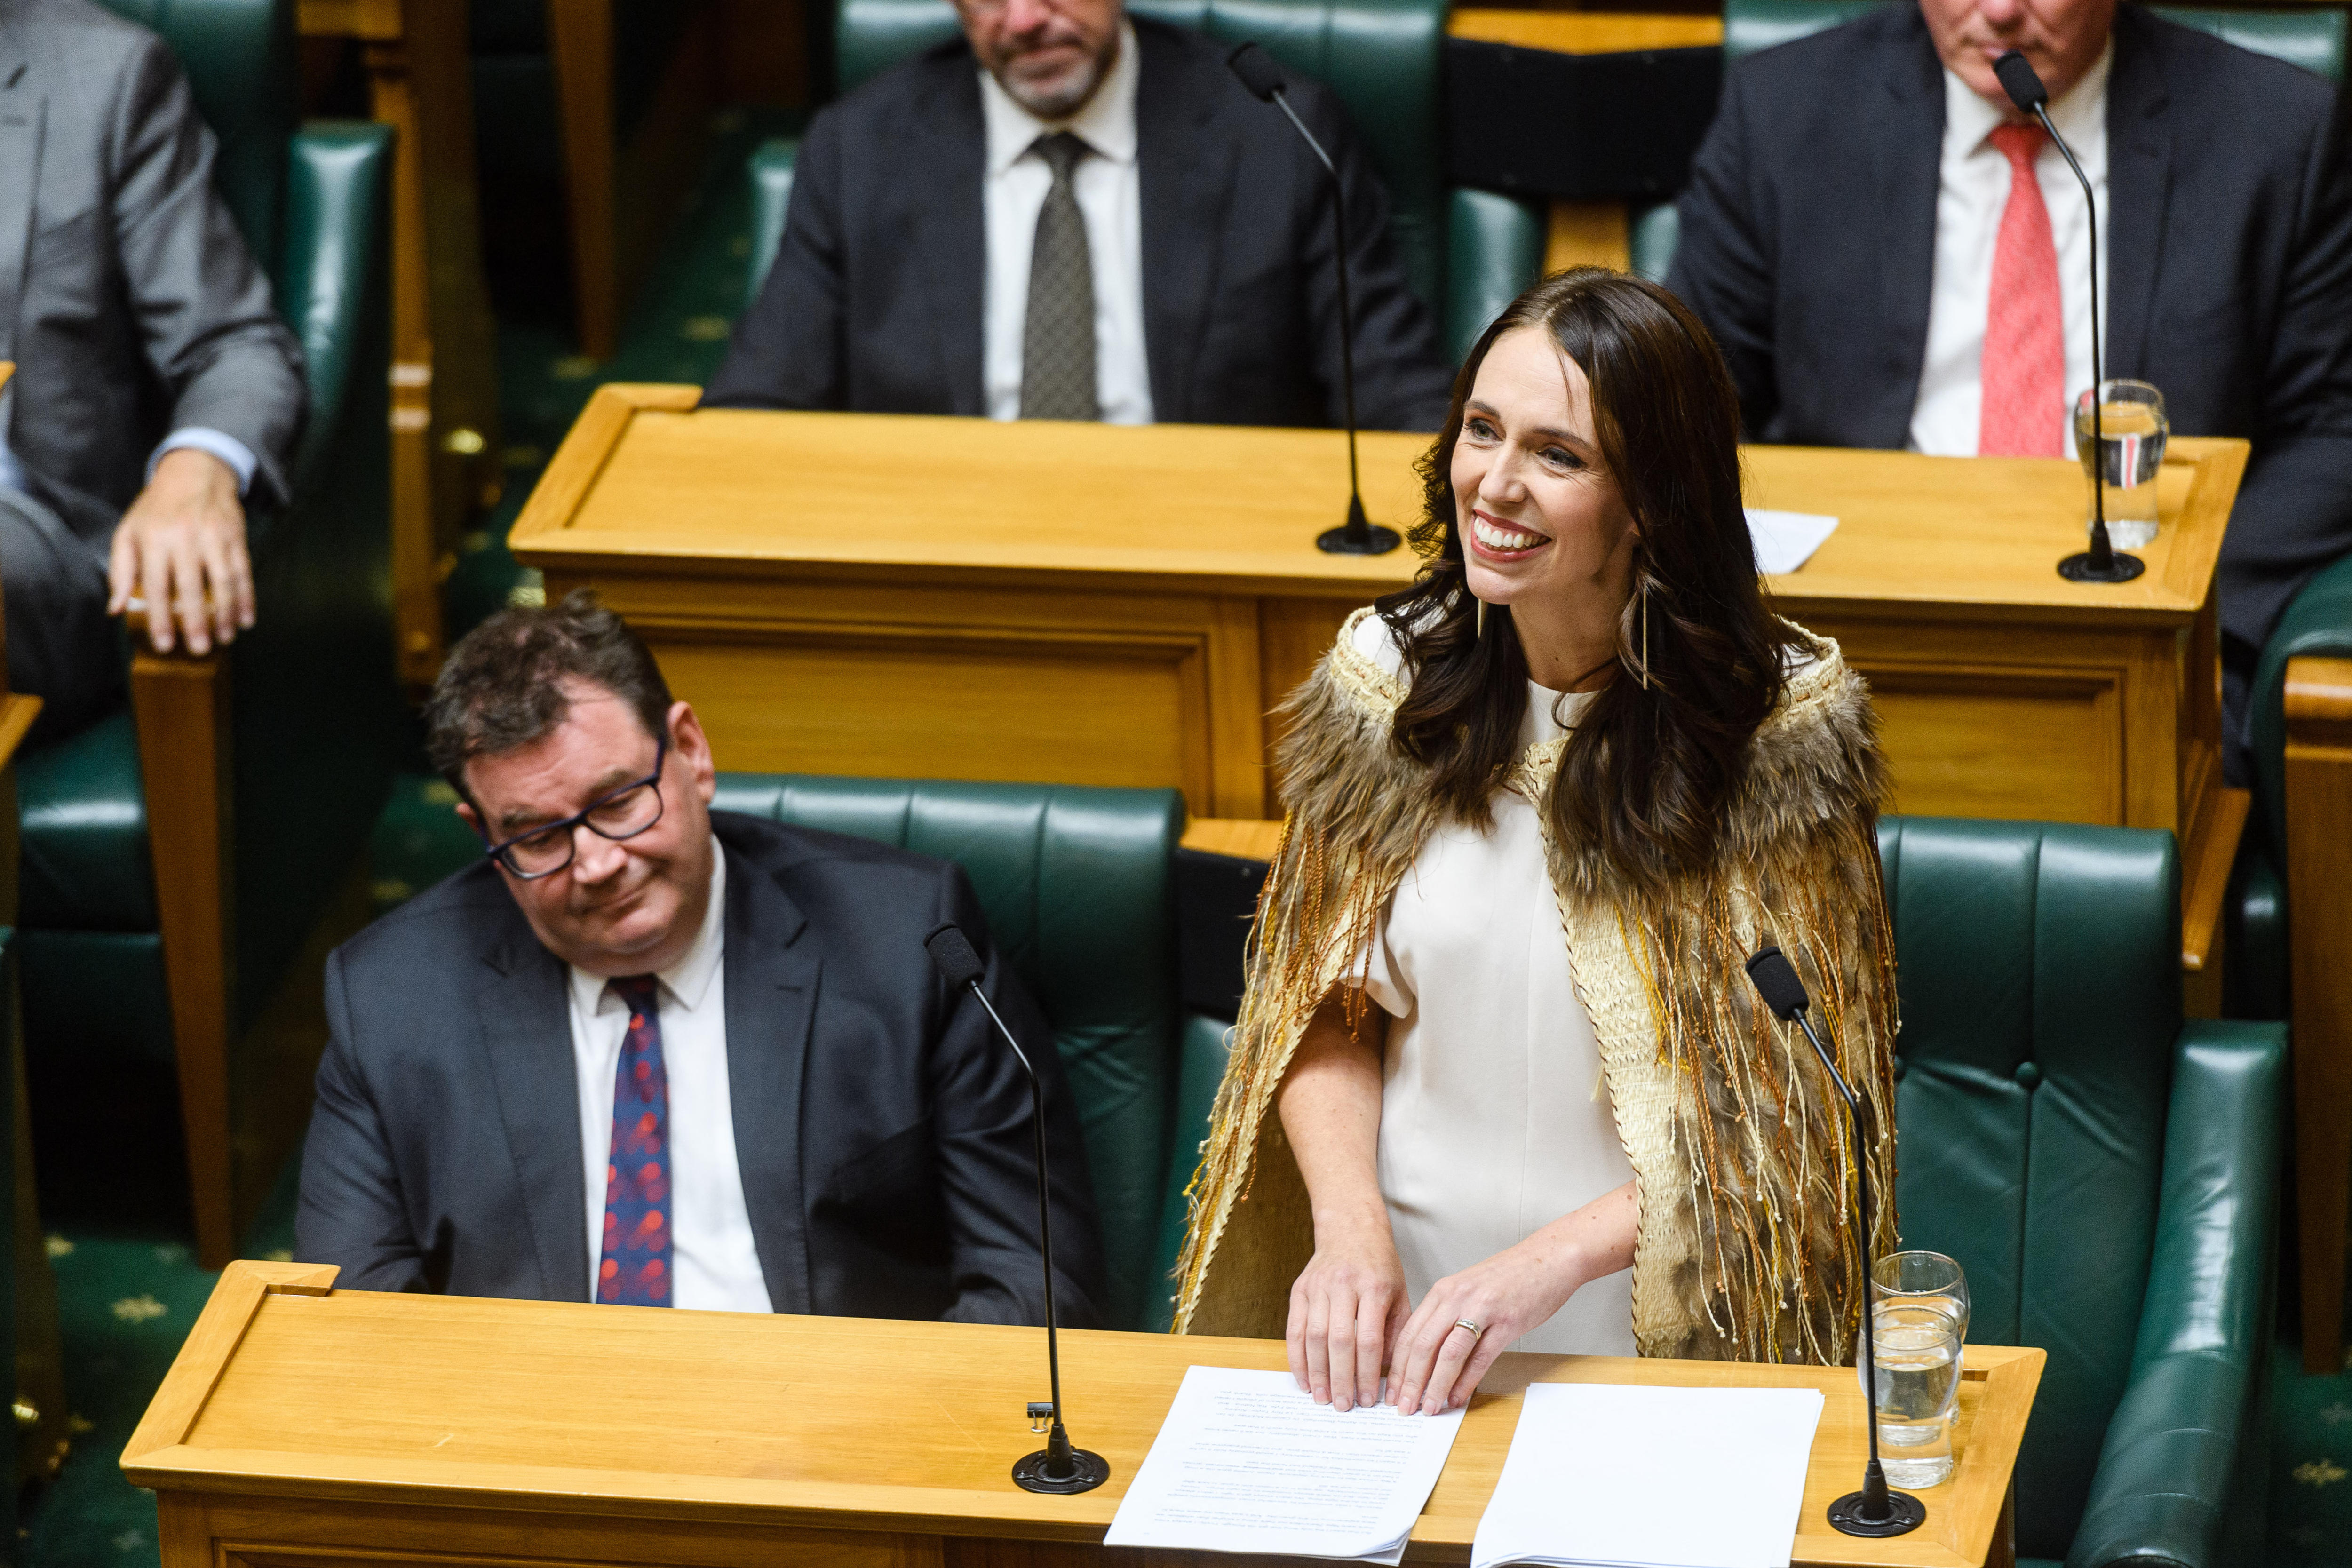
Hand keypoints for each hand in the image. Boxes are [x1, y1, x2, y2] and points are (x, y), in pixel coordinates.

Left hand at [107, 448, 253, 653]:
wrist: (195, 472)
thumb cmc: (157, 507)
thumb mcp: (128, 532)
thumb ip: (120, 570)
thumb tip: (116, 609)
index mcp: (154, 539)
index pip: (156, 585)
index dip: (160, 618)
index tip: (165, 644)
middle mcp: (184, 538)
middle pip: (191, 587)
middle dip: (196, 621)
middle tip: (200, 648)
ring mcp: (213, 537)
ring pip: (223, 581)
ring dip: (226, 613)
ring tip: (226, 638)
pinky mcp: (235, 537)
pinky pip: (244, 571)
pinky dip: (247, 597)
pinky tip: (246, 618)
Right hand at [1287, 1212, 1408, 1411]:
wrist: (1351, 1229)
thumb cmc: (1380, 1267)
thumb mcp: (1400, 1294)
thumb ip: (1396, 1333)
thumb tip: (1390, 1377)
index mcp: (1374, 1288)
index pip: (1368, 1340)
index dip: (1368, 1374)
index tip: (1370, 1399)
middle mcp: (1343, 1285)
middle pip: (1338, 1341)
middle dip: (1340, 1379)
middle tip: (1343, 1406)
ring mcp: (1318, 1286)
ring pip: (1313, 1337)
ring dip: (1317, 1373)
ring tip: (1322, 1398)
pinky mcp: (1299, 1289)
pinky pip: (1294, 1329)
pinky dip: (1297, 1357)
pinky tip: (1304, 1379)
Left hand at [1387, 1236, 1583, 1415]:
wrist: (1548, 1258)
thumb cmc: (1509, 1277)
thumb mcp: (1468, 1290)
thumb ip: (1447, 1317)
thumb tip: (1428, 1357)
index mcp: (1443, 1291)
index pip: (1408, 1333)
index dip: (1396, 1366)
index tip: (1391, 1390)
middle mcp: (1457, 1298)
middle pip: (1422, 1345)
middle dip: (1409, 1381)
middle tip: (1403, 1407)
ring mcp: (1482, 1309)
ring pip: (1448, 1354)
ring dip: (1435, 1386)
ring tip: (1429, 1408)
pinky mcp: (1507, 1322)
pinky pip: (1480, 1357)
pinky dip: (1466, 1382)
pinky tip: (1458, 1397)